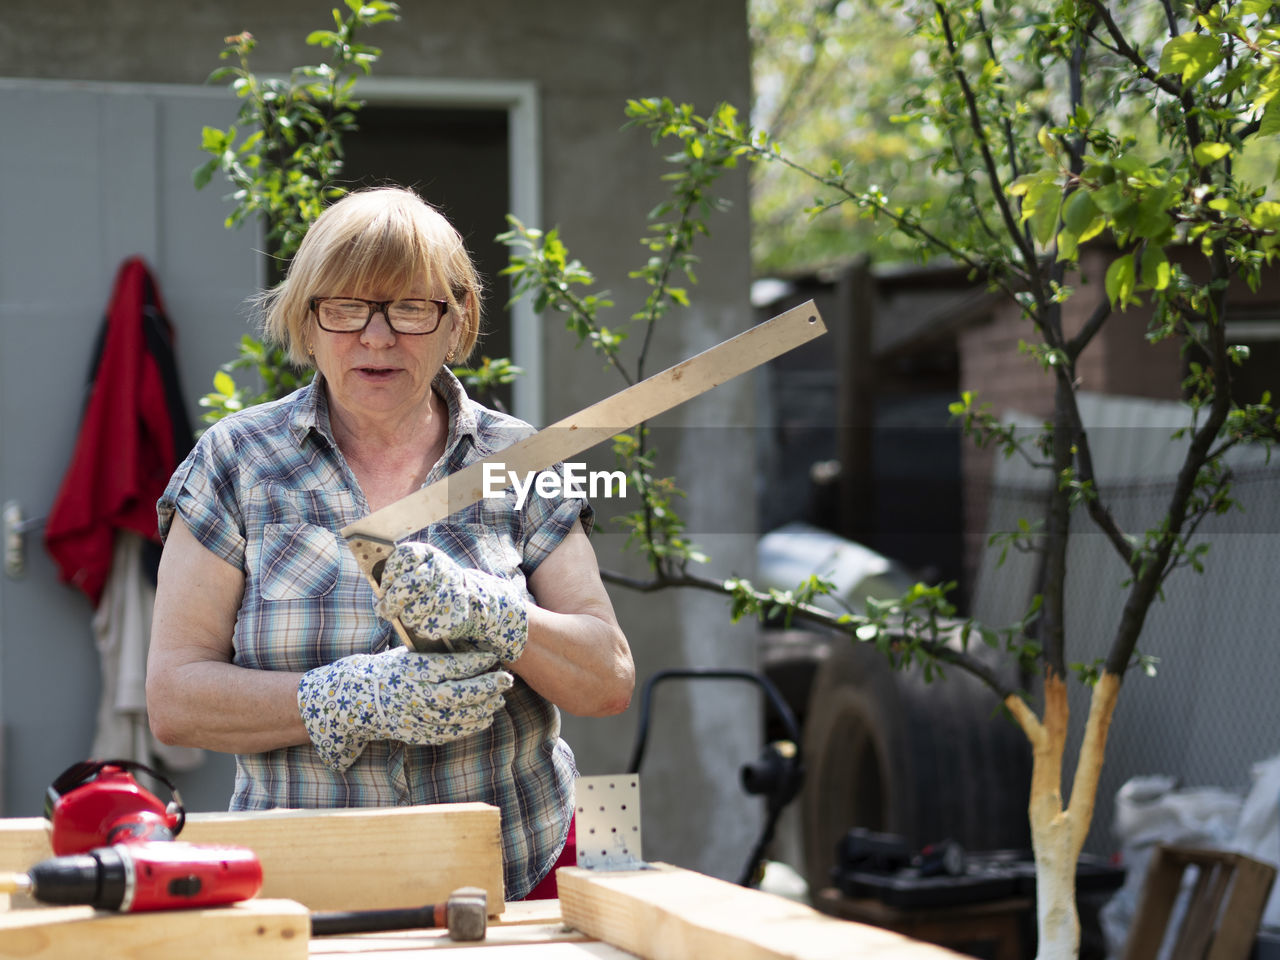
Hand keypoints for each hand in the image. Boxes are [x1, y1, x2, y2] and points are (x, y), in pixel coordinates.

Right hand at [297, 649, 511, 771]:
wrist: (359, 699)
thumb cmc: (391, 669)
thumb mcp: (408, 653)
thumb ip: (435, 652)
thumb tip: (473, 642)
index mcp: (411, 669)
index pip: (448, 666)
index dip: (474, 662)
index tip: (493, 656)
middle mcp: (412, 694)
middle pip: (456, 693)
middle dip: (486, 686)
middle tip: (506, 679)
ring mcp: (414, 717)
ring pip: (456, 715)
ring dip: (483, 707)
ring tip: (500, 698)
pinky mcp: (416, 734)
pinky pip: (448, 733)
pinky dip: (470, 727)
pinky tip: (486, 717)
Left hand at [376, 542, 528, 662]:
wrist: (474, 599)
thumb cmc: (434, 587)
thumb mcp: (420, 571)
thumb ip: (399, 577)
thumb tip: (379, 596)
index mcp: (429, 554)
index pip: (402, 559)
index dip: (388, 576)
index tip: (383, 588)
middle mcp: (441, 568)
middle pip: (406, 588)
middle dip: (391, 603)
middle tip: (385, 610)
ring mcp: (449, 591)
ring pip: (412, 612)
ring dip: (406, 618)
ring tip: (410, 615)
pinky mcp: (454, 614)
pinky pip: (426, 627)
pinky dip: (421, 628)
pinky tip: (426, 622)